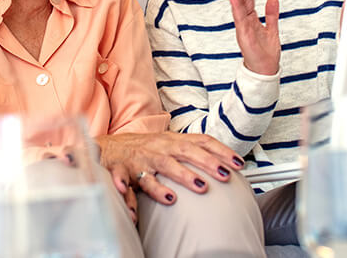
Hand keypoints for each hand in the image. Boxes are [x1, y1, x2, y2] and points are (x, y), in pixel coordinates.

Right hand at [96, 131, 244, 205]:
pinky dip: (128, 192)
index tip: (238, 163)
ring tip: (199, 187)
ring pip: (163, 165)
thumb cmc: (143, 149)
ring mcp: (142, 158)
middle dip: (206, 162)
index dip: (220, 150)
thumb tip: (223, 164)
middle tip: (224, 174)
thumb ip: (191, 152)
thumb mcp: (168, 145)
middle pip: (185, 150)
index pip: (199, 141)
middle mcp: (159, 147)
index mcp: (171, 141)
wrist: (108, 148)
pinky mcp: (123, 170)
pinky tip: (135, 206)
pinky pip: (126, 181)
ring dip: (181, 175)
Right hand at [227, 0, 279, 74]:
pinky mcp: (243, 34)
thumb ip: (271, 13)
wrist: (265, 70)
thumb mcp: (272, 29)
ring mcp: (243, 27)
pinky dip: (235, 7)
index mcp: (252, 18)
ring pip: (238, 6)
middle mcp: (245, 20)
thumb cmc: (266, 52)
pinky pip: (239, 18)